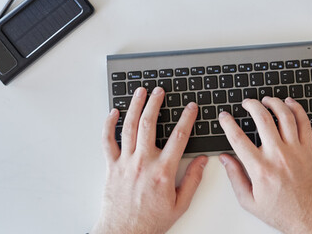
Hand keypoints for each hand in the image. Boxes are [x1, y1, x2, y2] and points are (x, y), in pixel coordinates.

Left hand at [92, 87, 207, 233]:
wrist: (125, 232)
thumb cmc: (151, 221)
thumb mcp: (180, 203)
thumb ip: (193, 180)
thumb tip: (203, 161)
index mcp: (163, 171)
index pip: (179, 137)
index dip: (187, 119)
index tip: (191, 108)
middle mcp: (143, 163)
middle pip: (150, 124)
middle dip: (155, 103)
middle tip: (159, 91)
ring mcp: (125, 163)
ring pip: (129, 127)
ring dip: (135, 106)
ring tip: (140, 92)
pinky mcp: (112, 167)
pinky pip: (108, 141)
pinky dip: (109, 125)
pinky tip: (114, 113)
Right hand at [218, 97, 311, 233]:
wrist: (309, 217)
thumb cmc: (281, 211)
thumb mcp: (249, 201)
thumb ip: (235, 177)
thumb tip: (225, 159)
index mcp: (260, 168)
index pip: (238, 138)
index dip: (228, 123)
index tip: (224, 117)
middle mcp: (278, 156)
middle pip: (262, 119)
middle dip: (251, 105)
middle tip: (246, 103)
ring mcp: (295, 151)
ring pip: (284, 116)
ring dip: (274, 103)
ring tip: (266, 100)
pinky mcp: (308, 151)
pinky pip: (304, 124)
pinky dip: (297, 110)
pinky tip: (290, 104)